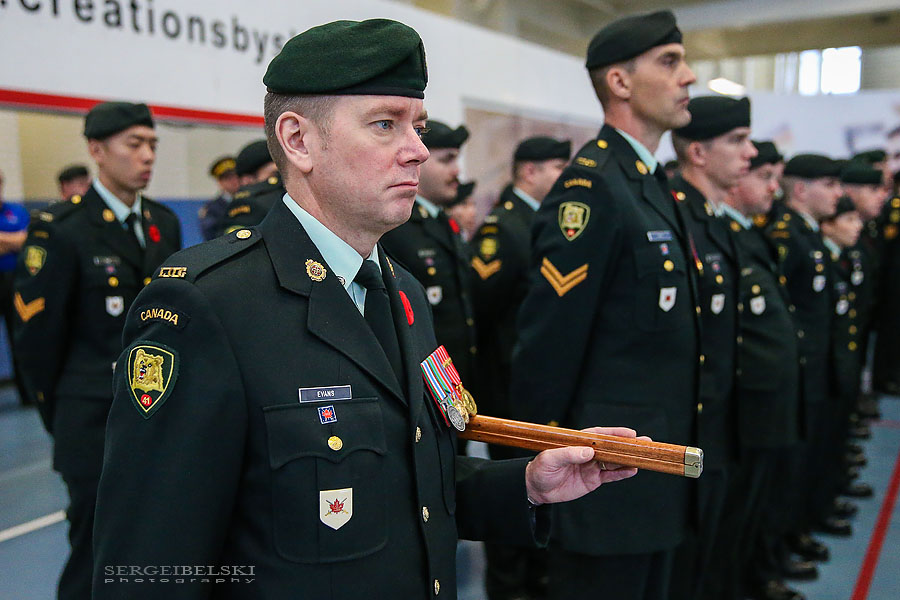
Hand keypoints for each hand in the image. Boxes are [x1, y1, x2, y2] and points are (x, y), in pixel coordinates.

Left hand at [524, 427, 645, 504]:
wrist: (535, 489)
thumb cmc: (540, 469)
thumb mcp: (549, 459)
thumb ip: (568, 455)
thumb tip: (589, 452)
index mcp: (577, 442)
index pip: (598, 435)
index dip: (614, 433)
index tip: (629, 433)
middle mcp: (587, 452)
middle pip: (610, 447)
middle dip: (627, 445)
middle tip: (645, 442)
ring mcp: (591, 466)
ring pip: (613, 461)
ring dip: (628, 459)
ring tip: (643, 457)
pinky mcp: (593, 480)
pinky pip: (610, 475)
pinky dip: (621, 473)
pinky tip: (633, 470)